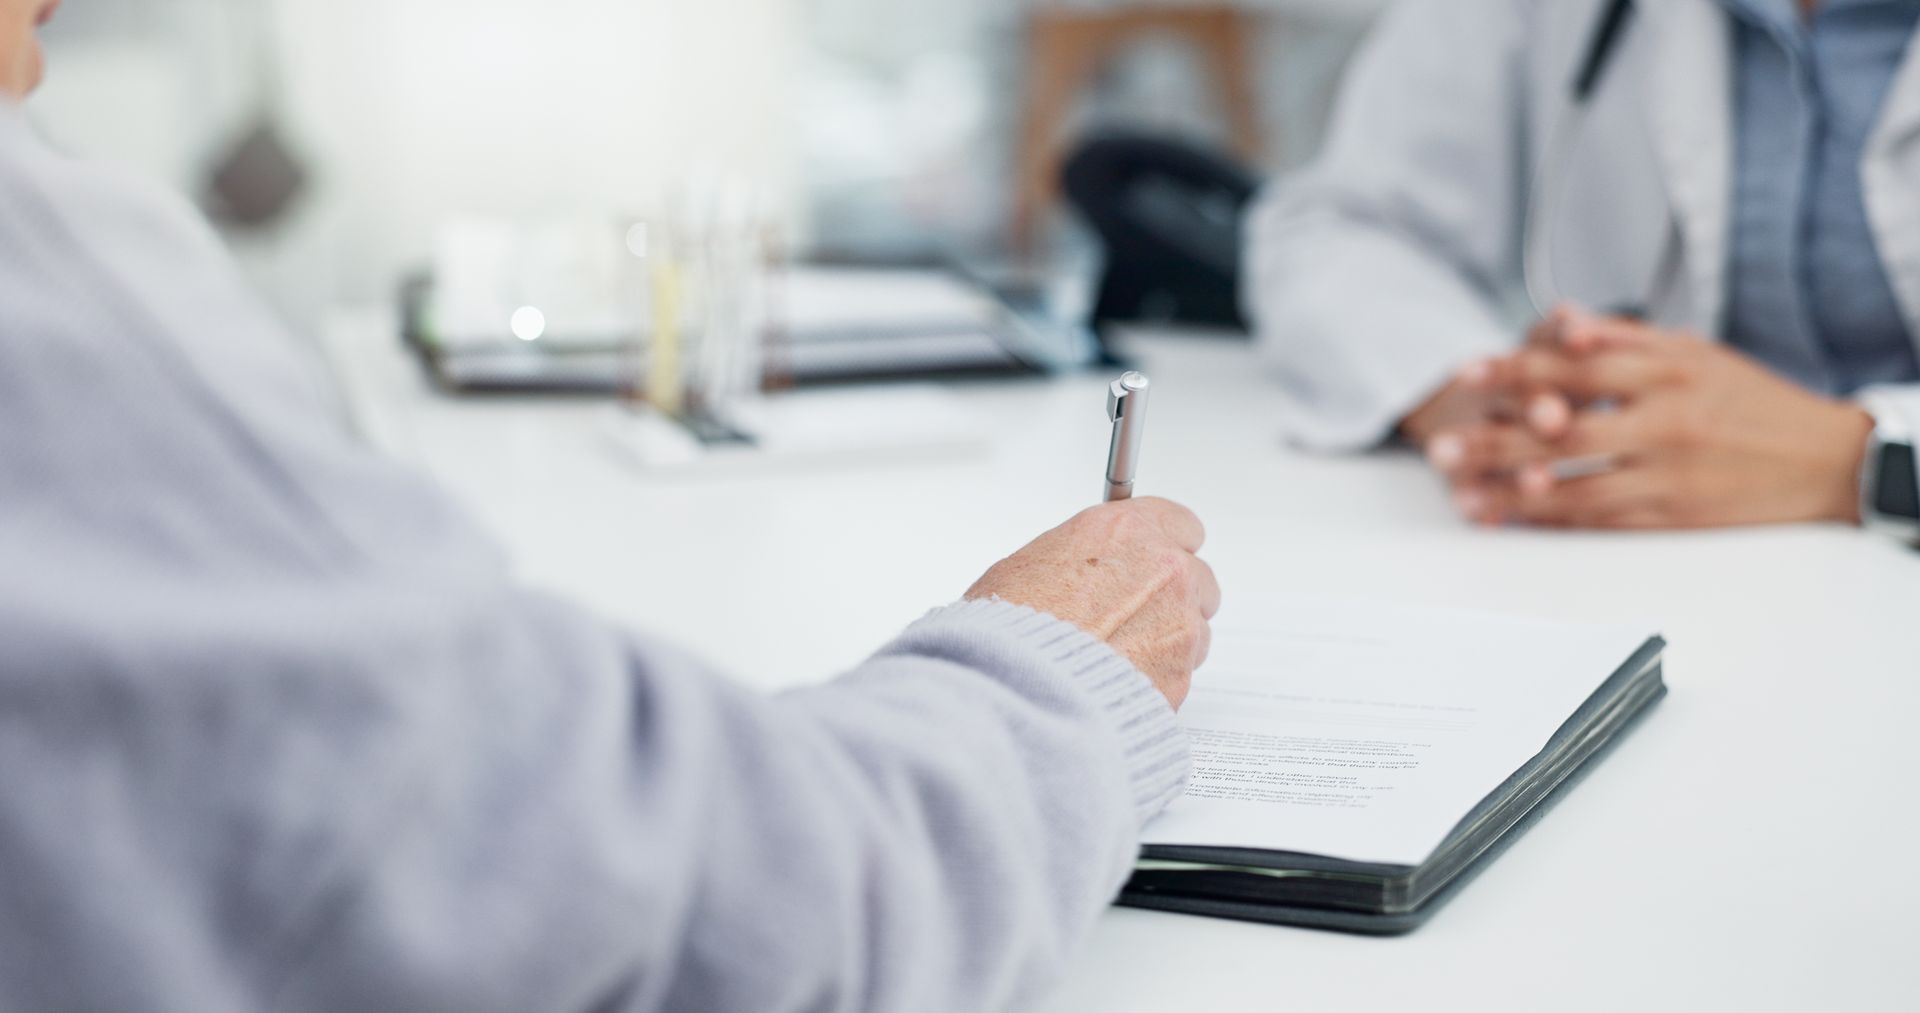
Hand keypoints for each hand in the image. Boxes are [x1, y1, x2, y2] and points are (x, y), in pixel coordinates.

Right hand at [966, 498, 1219, 708]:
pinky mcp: (1182, 675)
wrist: (1020, 690)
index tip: (1155, 559)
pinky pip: (1183, 674)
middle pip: (1197, 578)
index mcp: (1126, 532)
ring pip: (1195, 629)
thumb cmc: (1011, 630)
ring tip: (1119, 656)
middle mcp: (1164, 571)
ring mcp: (1180, 624)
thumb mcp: (1030, 564)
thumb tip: (1090, 567)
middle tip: (1132, 615)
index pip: (1181, 525)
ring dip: (1168, 640)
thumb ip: (1082, 557)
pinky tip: (1118, 681)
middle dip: (1171, 597)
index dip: (1165, 546)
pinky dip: (1159, 679)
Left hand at [1424, 310, 1874, 528]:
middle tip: (1440, 446)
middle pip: (1562, 428)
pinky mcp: (1672, 515)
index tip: (1468, 372)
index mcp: (1667, 370)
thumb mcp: (1694, 352)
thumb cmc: (1751, 400)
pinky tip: (1510, 518)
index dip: (1516, 368)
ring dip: (1510, 490)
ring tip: (1461, 492)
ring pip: (1573, 483)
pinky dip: (1549, 520)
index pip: (1576, 365)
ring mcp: (1667, 472)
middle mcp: (1663, 420)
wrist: (1823, 460)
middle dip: (1494, 437)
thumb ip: (1623, 336)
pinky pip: (1599, 519)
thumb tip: (1560, 319)